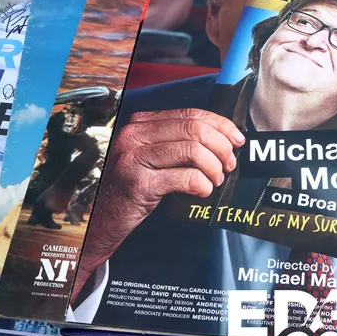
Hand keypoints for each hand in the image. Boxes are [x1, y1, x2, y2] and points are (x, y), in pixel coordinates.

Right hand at [73, 108, 244, 293]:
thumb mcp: (150, 158)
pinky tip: (202, 192)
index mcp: (140, 123)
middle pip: (194, 129)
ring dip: (214, 168)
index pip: (190, 114)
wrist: (99, 221)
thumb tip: (222, 138)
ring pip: (193, 151)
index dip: (220, 125)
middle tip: (228, 165)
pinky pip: (186, 177)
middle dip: (221, 147)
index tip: (237, 139)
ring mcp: (133, 158)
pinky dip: (202, 185)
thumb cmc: (130, 189)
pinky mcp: (138, 183)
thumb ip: (176, 143)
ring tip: (215, 181)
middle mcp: (134, 135)